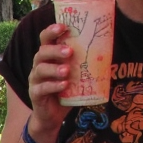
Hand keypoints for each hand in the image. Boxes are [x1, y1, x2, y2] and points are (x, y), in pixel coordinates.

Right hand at [26, 22, 72, 142]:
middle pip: (42, 52)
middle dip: (55, 50)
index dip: (52, 31)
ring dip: (54, 69)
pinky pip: (42, 88)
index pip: (46, 39)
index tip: (63, 26)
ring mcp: (35, 80)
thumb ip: (84, 65)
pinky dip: (53, 86)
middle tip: (70, 52)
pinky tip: (64, 85)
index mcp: (48, 57)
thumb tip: (108, 55)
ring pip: (40, 69)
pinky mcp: (35, 94)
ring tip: (67, 71)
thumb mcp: (76, 76)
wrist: (52, 116)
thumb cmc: (65, 92)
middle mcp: (39, 65)